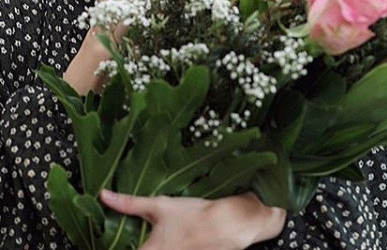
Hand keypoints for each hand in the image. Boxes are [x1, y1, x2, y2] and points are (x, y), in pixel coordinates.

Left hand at [100, 190, 285, 249]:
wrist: (228, 225)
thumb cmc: (194, 216)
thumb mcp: (159, 205)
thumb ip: (129, 203)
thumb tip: (105, 196)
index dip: (113, 244)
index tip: (105, 238)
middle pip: (140, 249)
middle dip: (136, 240)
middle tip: (133, 233)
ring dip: (157, 243)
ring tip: (163, 233)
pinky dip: (169, 245)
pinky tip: (174, 238)